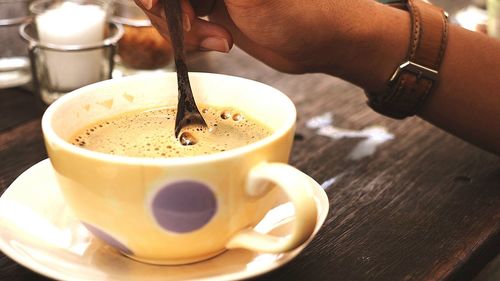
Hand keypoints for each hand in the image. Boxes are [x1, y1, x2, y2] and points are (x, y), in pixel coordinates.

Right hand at [135, 0, 380, 72]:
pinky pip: (177, 22)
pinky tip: (220, 42)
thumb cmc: (299, 11)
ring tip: (217, 40)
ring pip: (164, 4)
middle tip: (190, 25)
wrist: (322, 43)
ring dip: (179, 28)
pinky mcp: (211, 7)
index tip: (158, 2)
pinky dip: (188, 38)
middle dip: (168, 8)